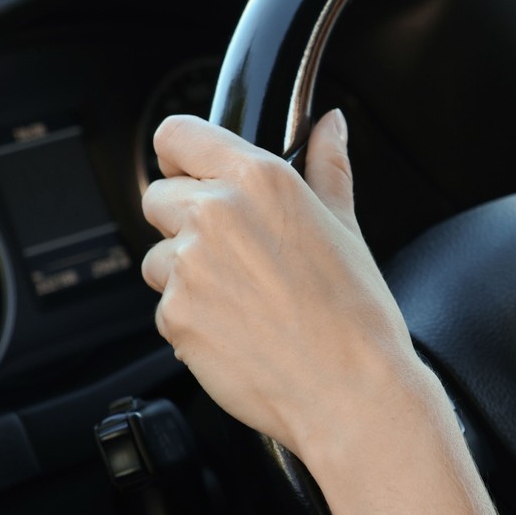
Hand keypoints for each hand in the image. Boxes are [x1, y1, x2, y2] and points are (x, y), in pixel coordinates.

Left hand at [141, 111, 437, 463]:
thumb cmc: (357, 313)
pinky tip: (240, 330)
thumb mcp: (347, 227)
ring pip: (157, 257)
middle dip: (185, 219)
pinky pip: (166, 308)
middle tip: (235, 253)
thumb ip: (328, 167)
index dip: (180, 153)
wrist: (351, 388)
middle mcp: (215, 215)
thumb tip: (331, 126)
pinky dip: (193, 319)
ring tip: (243, 299)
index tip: (188, 169)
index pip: (179, 135)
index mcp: (259, 181)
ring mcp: (188, 267)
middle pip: (158, 197)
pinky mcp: (173, 316)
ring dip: (185, 273)